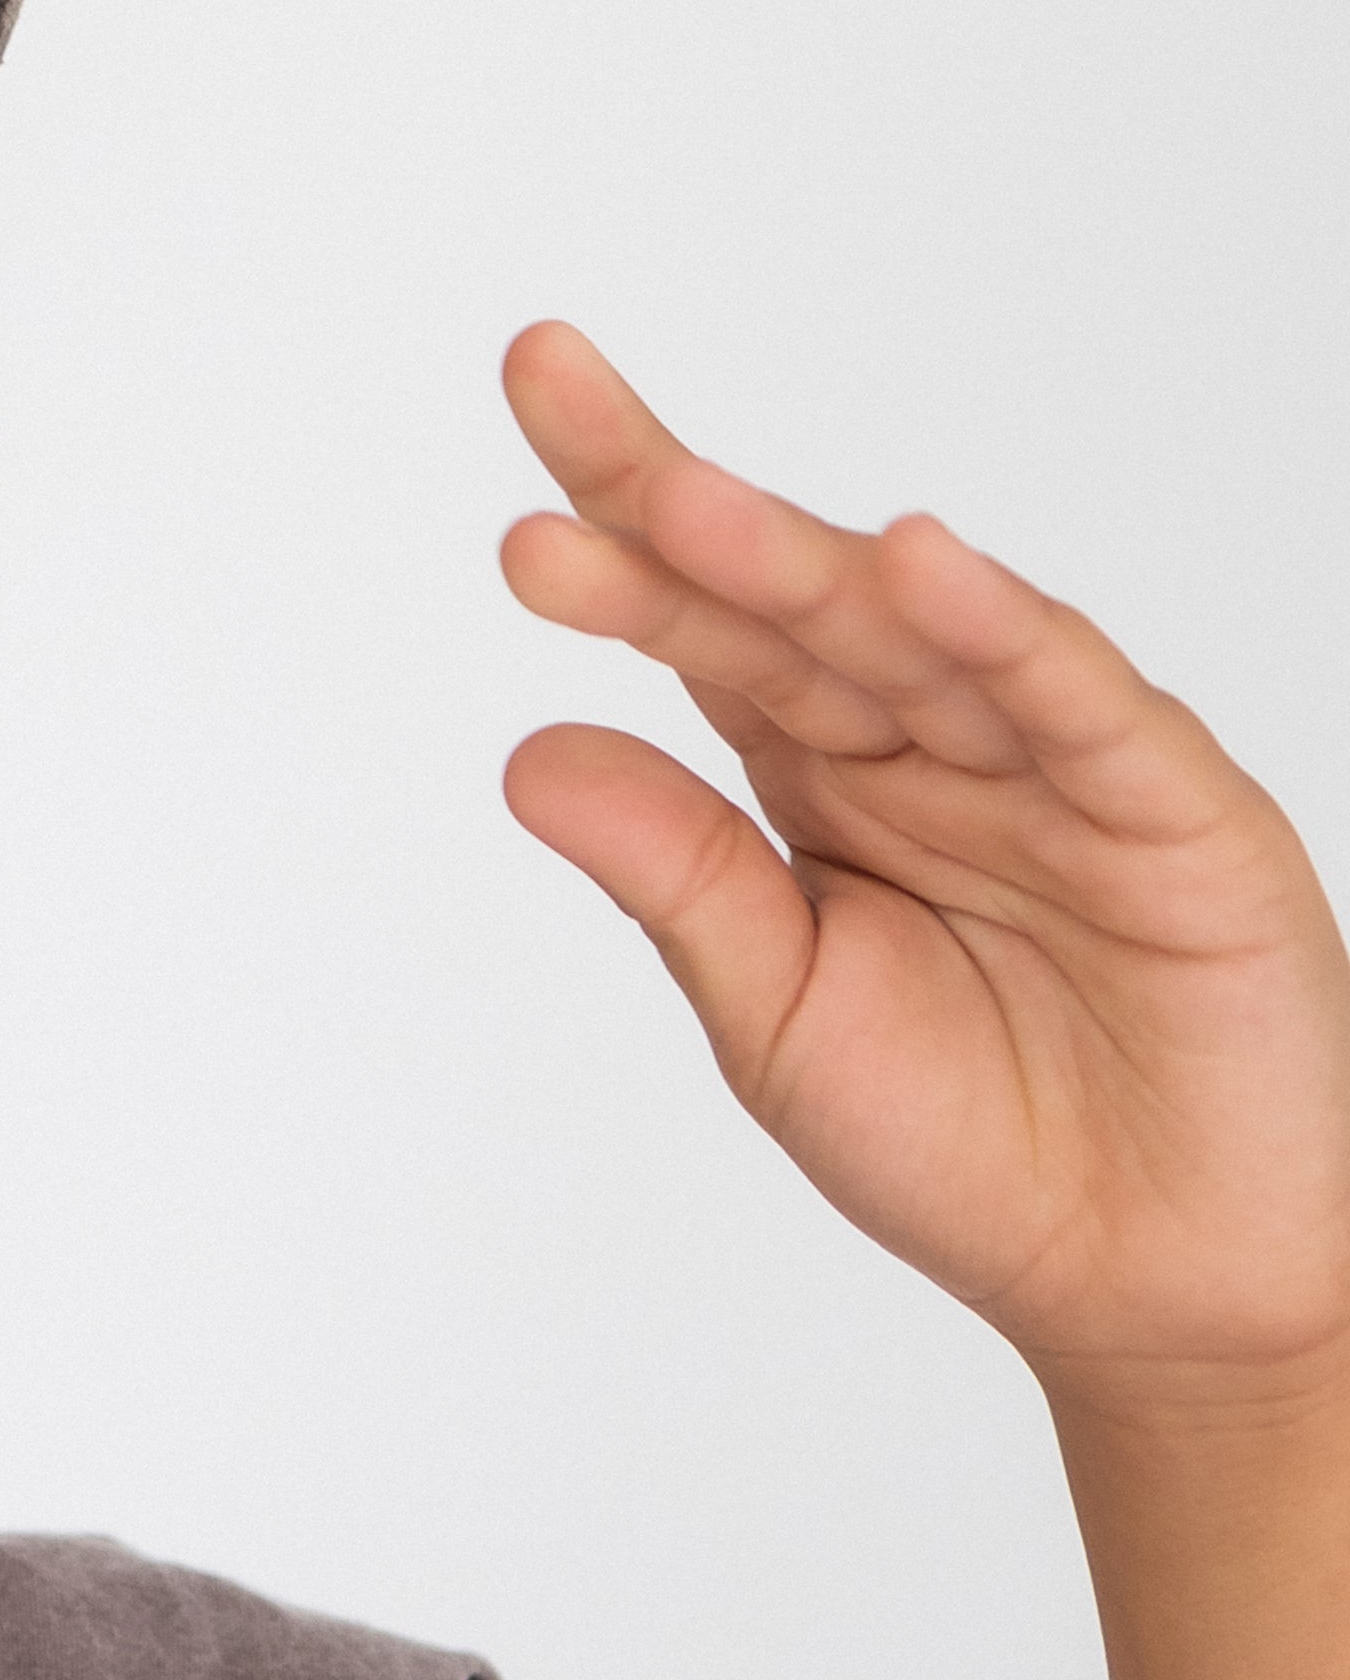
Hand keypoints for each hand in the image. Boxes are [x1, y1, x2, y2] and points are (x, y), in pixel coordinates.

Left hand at [497, 324, 1349, 1405]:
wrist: (1148, 1278)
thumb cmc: (967, 1143)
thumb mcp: (781, 1015)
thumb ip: (678, 882)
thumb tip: (526, 756)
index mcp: (821, 781)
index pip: (703, 635)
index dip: (614, 554)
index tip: (509, 512)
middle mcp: (929, 742)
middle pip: (790, 594)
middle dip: (673, 507)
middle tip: (556, 401)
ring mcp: (1051, 761)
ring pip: (917, 634)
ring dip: (804, 564)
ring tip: (687, 508)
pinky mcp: (1170, 807)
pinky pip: (1076, 704)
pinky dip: (1002, 633)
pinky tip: (919, 568)